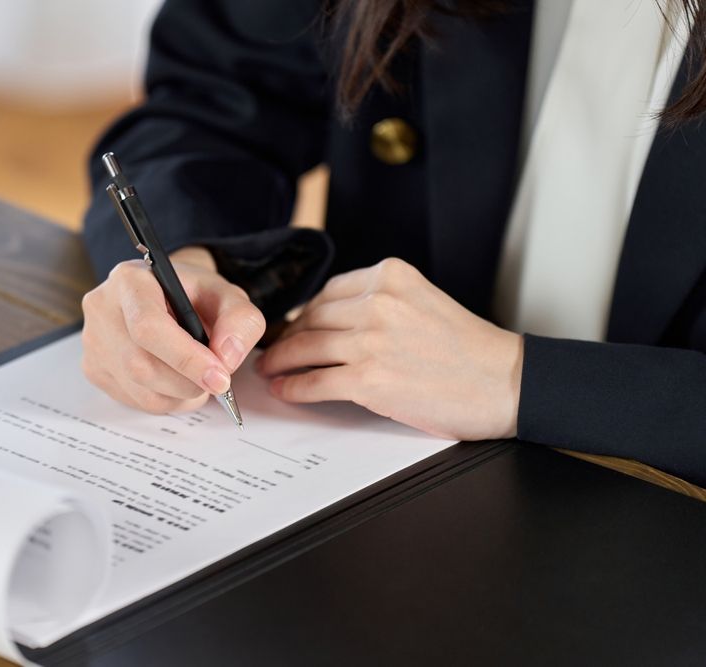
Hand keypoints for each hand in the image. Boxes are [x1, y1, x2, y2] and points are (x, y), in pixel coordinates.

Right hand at [81, 246, 265, 413]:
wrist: (166, 296)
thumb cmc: (194, 295)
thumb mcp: (227, 296)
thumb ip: (240, 320)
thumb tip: (226, 358)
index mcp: (130, 280)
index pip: (148, 327)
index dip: (186, 358)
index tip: (220, 378)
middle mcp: (102, 309)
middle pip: (141, 365)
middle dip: (188, 382)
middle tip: (217, 382)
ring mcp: (93, 342)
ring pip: (139, 390)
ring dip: (180, 396)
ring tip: (198, 379)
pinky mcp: (94, 369)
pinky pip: (134, 401)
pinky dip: (166, 401)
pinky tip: (176, 381)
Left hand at [256, 258, 522, 440]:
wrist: (506, 383)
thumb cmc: (469, 349)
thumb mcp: (422, 301)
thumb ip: (380, 303)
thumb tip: (329, 321)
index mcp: (391, 276)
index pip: (329, 292)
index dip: (305, 313)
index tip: (293, 326)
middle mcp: (378, 302)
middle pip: (312, 317)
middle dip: (288, 337)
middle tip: (273, 349)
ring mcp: (371, 341)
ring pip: (306, 347)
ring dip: (281, 361)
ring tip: (270, 369)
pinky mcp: (369, 379)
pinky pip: (314, 382)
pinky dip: (294, 387)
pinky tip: (285, 390)